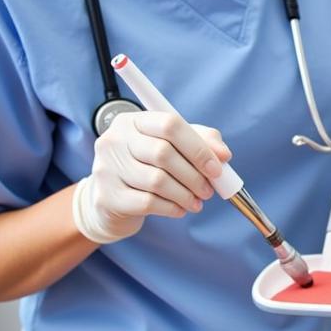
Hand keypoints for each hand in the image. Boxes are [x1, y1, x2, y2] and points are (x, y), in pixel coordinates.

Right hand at [72, 112, 231, 243]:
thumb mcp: (174, 146)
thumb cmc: (149, 166)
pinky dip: (172, 208)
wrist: (113, 198)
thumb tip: (223, 155)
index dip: (198, 148)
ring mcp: (107, 168)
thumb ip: (202, 142)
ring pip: (157, 181)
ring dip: (186, 195)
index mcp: (133, 121)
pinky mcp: (108, 196)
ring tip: (197, 202)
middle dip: (194, 176)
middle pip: (163, 154)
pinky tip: (180, 209)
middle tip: (209, 190)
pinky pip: (148, 203)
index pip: (169, 124)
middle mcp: (114, 140)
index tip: (216, 168)